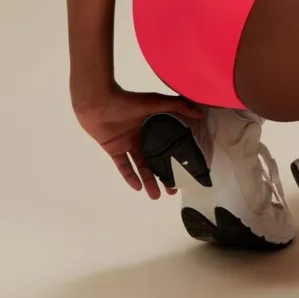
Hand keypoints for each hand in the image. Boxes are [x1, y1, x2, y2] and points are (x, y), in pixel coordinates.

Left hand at [74, 86, 203, 197]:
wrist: (99, 102)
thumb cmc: (128, 101)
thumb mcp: (156, 101)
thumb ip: (177, 106)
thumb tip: (199, 114)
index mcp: (153, 124)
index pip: (167, 144)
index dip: (175, 157)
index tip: (184, 170)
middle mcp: (142, 136)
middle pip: (155, 159)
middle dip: (163, 175)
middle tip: (172, 191)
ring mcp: (128, 144)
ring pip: (140, 165)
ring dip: (148, 180)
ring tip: (155, 196)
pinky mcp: (114, 150)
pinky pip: (123, 166)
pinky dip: (130, 176)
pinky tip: (138, 188)